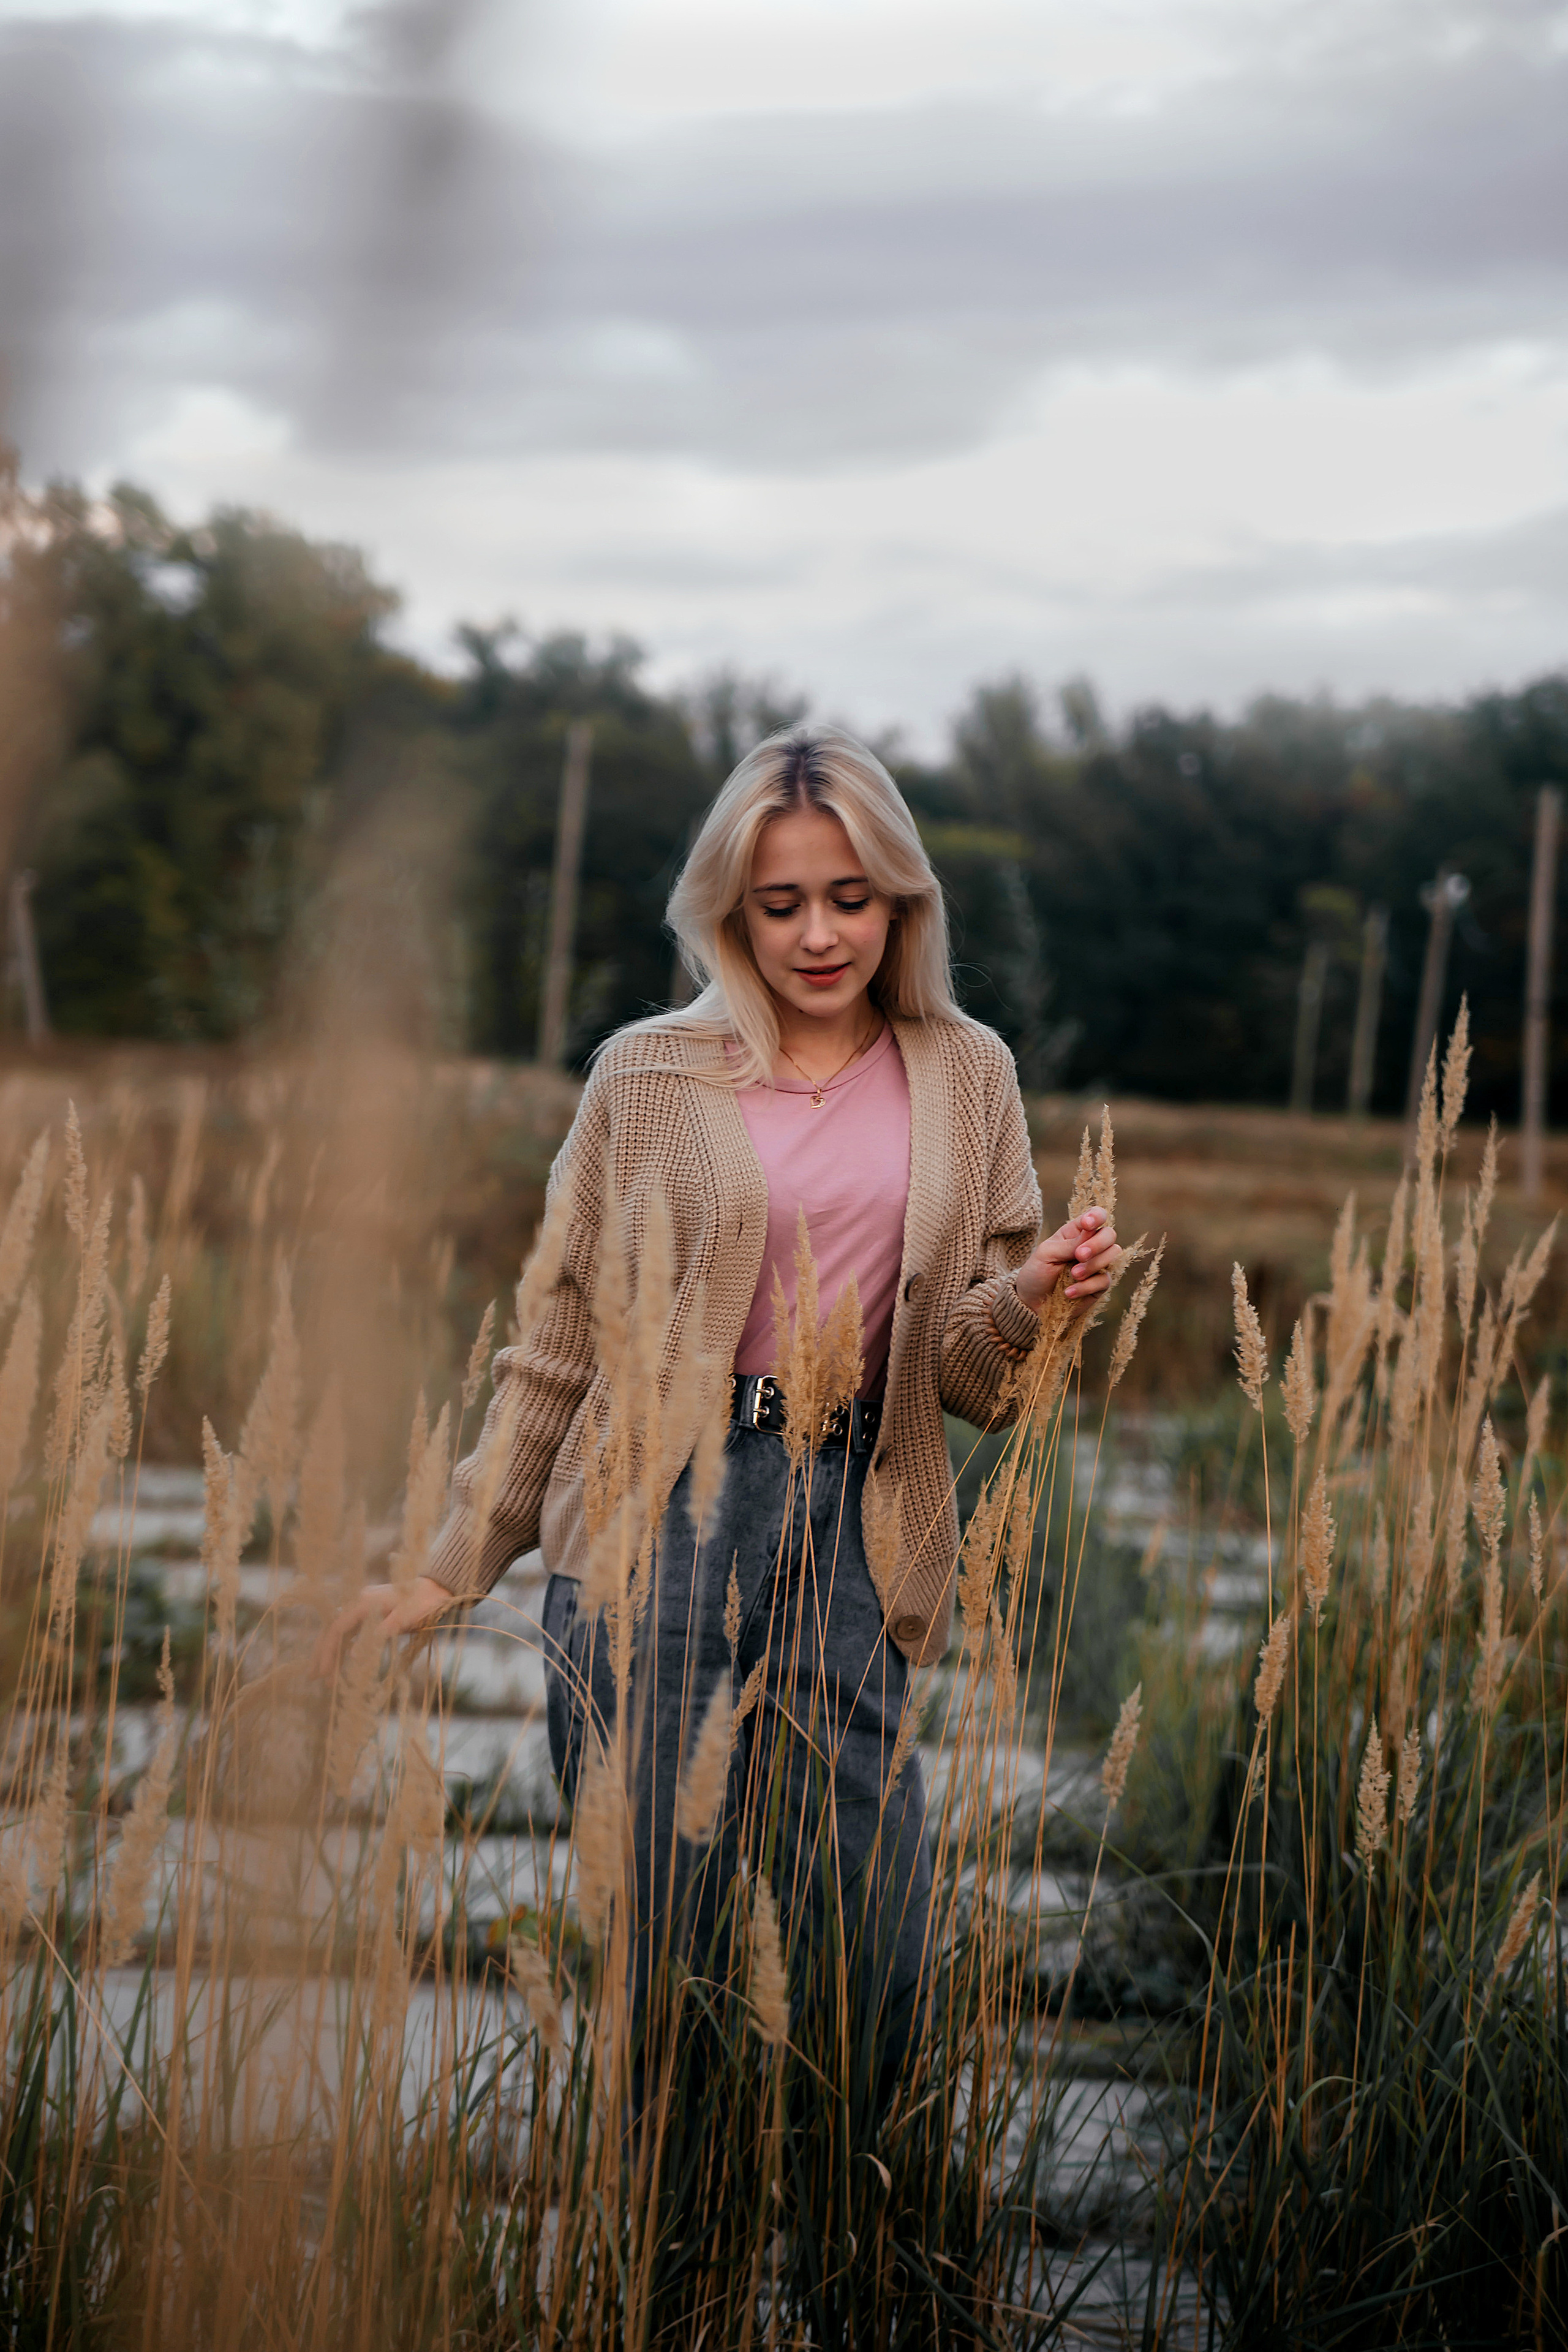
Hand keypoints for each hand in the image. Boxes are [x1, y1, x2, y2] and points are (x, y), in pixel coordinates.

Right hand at [309, 1574, 453, 1680]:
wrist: (437, 1587)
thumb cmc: (423, 1603)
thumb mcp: (404, 1619)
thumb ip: (379, 1634)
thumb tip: (354, 1655)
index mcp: (364, 1602)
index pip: (337, 1629)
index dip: (328, 1652)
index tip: (324, 1673)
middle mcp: (358, 1602)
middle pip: (332, 1629)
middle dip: (322, 1653)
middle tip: (314, 1677)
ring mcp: (363, 1606)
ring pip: (339, 1630)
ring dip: (330, 1651)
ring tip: (323, 1675)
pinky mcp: (370, 1612)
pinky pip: (350, 1630)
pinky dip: (343, 1646)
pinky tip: (340, 1662)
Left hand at [1014, 1206, 1118, 1317]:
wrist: (1033, 1303)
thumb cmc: (1037, 1273)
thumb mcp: (1046, 1254)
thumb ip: (1069, 1243)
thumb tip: (1091, 1233)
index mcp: (1076, 1232)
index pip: (1096, 1216)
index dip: (1096, 1216)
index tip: (1087, 1225)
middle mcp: (1090, 1245)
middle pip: (1110, 1234)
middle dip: (1097, 1244)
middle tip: (1079, 1255)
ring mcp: (1097, 1264)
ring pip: (1113, 1255)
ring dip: (1093, 1264)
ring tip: (1073, 1275)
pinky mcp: (1099, 1285)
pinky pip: (1105, 1280)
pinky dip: (1086, 1286)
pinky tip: (1069, 1292)